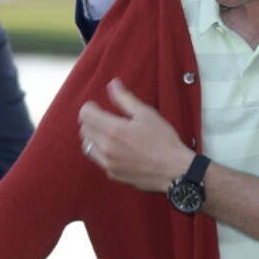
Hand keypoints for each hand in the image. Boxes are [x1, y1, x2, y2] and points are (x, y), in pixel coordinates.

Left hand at [78, 78, 194, 192]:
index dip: (89, 107)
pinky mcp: (113, 174)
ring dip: (94, 137)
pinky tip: (117, 148)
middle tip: (105, 118)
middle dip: (91, 121)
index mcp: (113, 130)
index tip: (97, 106)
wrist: (174, 170)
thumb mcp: (146, 114)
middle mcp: (106, 148)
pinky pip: (98, 159)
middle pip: (83, 130)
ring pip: (87, 146)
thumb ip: (125, 98)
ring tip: (109, 133)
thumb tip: (113, 84)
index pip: (85, 115)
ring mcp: (108, 163)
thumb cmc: (163, 140)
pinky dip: (102, 152)